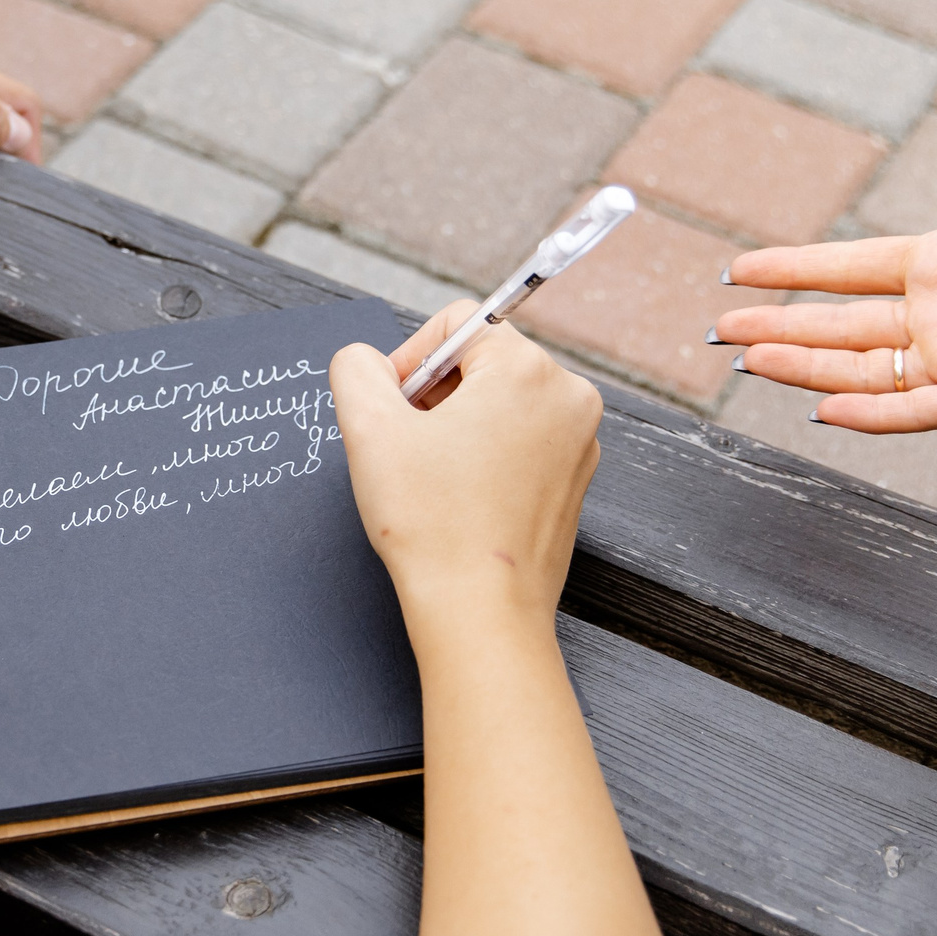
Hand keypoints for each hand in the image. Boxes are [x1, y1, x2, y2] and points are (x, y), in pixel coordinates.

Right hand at [331, 307, 602, 631]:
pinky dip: (485, 457)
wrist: (480, 610)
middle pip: (482, 362)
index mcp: (528, 369)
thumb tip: (366, 363)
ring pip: (500, 404)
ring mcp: (580, 443)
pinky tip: (459, 497)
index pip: (457, 325)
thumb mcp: (369, 428)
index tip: (391, 410)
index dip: (409, 360)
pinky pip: (521, 443)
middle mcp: (569, 397)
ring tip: (432, 476)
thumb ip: (356, 369)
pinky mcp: (575, 482)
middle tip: (407, 446)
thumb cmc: (430, 522)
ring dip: (457, 427)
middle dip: (435, 395)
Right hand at [713, 95, 936, 432]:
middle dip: (778, 328)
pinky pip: (913, 409)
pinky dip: (869, 415)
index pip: (846, 270)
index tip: (740, 271)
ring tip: (749, 361)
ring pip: (861, 369)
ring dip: (804, 366)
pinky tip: (821, 410)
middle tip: (722, 329)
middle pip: (839, 325)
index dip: (792, 269)